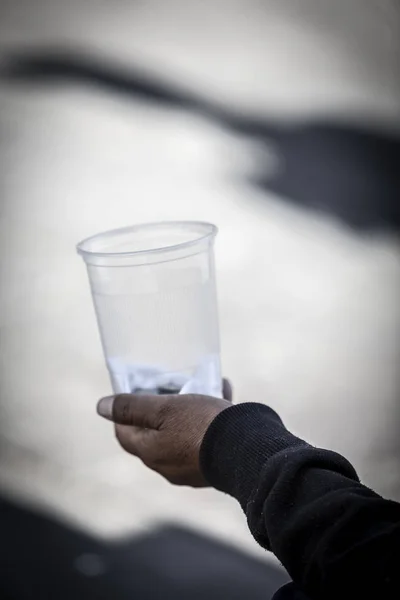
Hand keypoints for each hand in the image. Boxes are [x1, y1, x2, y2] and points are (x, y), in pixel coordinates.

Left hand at [96, 379, 231, 486]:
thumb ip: (131, 407)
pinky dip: (208, 417)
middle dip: (161, 406)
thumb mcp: (163, 408)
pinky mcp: (213, 463)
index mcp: (150, 452)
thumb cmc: (200, 426)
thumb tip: (101, 406)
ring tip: (203, 384)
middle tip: (171, 385)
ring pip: (182, 431)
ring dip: (188, 408)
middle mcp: (166, 465)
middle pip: (154, 432)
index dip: (125, 409)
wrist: (247, 449)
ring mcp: (190, 467)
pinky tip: (223, 393)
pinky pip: (204, 436)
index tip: (137, 389)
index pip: (124, 431)